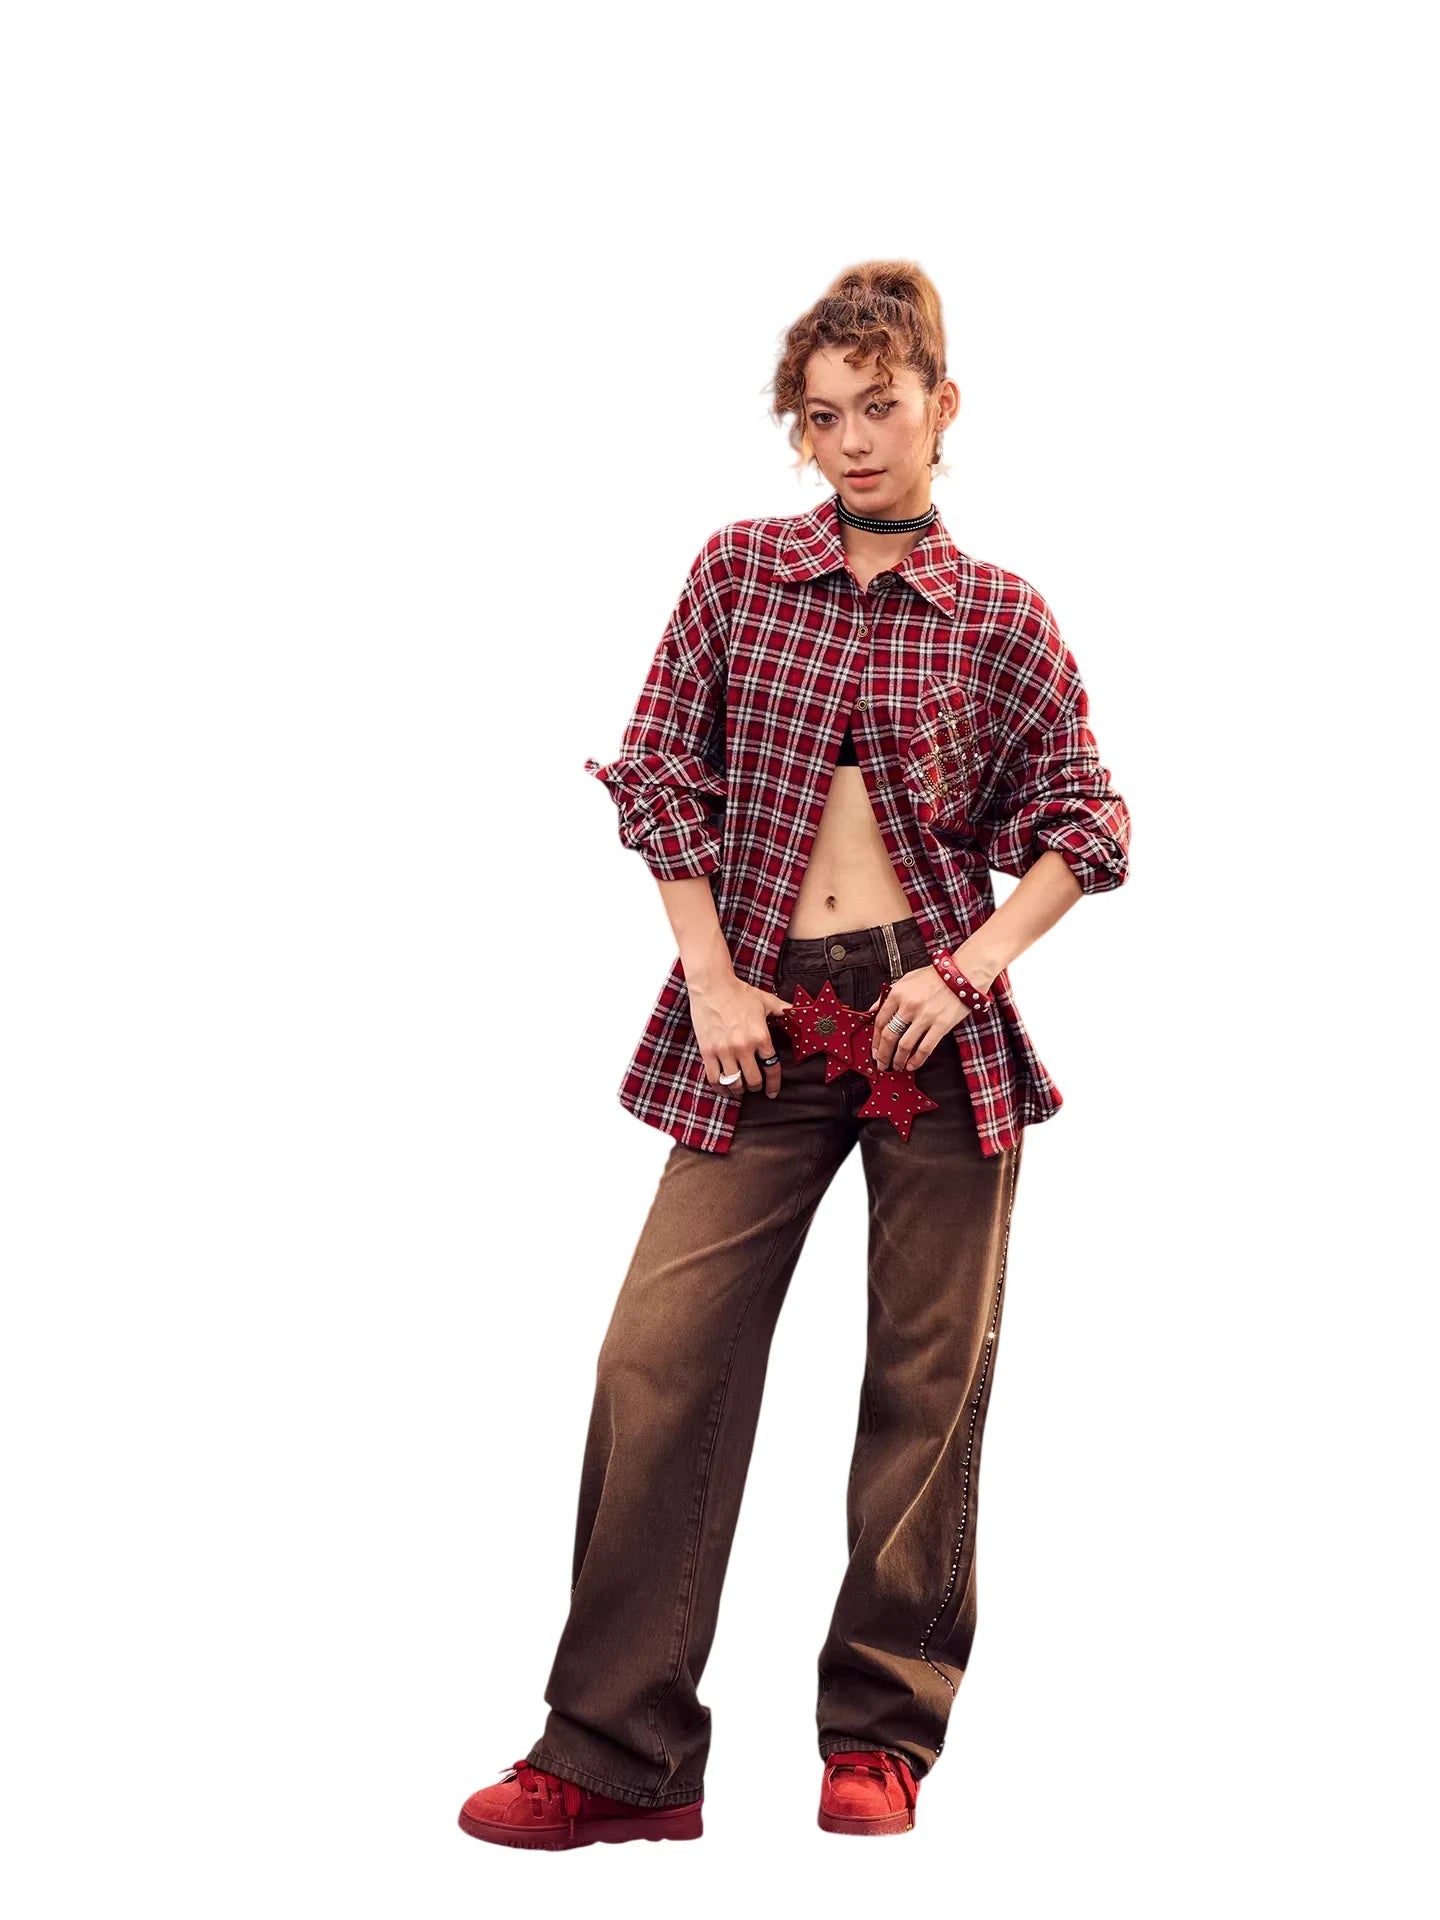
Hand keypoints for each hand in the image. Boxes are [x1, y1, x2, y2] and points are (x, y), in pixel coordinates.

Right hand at [689, 972, 793, 1098]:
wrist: (712, 985)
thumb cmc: (739, 992)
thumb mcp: (766, 1001)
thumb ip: (784, 1010)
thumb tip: (801, 1012)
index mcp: (761, 1036)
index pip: (772, 1068)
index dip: (774, 1084)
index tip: (773, 1092)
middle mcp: (744, 1047)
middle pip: (753, 1080)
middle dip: (756, 1087)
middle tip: (755, 1086)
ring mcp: (724, 1050)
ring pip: (734, 1083)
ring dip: (739, 1090)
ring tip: (740, 1088)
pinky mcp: (707, 1051)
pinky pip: (714, 1079)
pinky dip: (720, 1088)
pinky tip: (723, 1088)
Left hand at [867, 964, 970, 1072]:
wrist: (963, 973)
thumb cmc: (936, 976)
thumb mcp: (907, 979)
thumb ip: (888, 995)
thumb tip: (873, 1009)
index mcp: (898, 993)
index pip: (880, 1021)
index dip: (875, 1040)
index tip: (874, 1049)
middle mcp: (909, 1005)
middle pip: (889, 1036)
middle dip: (883, 1054)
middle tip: (882, 1063)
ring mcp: (925, 1016)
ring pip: (904, 1046)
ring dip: (898, 1060)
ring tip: (896, 1066)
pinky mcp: (941, 1025)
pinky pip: (924, 1048)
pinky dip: (916, 1060)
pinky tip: (912, 1065)